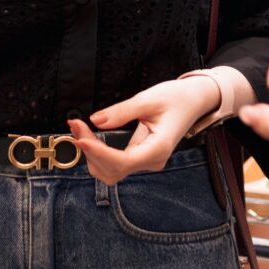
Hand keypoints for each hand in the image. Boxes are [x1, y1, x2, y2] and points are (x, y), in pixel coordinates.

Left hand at [68, 76, 219, 185]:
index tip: (81, 137)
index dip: (98, 153)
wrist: (193, 100)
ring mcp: (146, 161)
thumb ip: (121, 111)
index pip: (122, 162)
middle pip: (112, 169)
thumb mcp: (148, 99)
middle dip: (90, 150)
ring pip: (110, 171)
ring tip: (79, 129)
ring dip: (91, 154)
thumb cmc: (176, 98)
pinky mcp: (140, 156)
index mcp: (158, 149)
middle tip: (74, 124)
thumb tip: (96, 120)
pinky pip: (115, 163)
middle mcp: (151, 160)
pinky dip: (98, 153)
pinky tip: (89, 136)